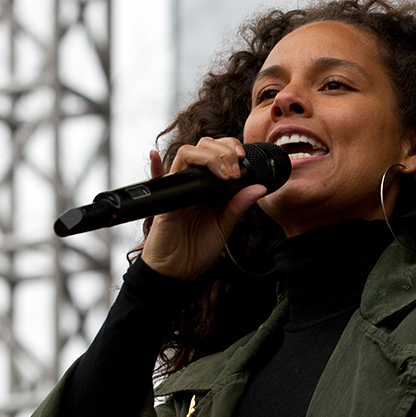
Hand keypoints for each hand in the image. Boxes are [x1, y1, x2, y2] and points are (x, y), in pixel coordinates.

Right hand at [140, 137, 266, 279]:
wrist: (178, 269)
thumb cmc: (198, 248)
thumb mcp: (225, 225)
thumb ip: (239, 205)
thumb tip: (260, 187)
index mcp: (210, 186)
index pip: (219, 153)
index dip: (230, 148)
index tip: (243, 159)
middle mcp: (194, 183)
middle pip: (203, 147)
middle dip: (222, 150)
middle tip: (234, 171)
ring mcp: (179, 189)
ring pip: (186, 155)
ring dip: (206, 156)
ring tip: (222, 174)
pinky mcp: (165, 201)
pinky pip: (156, 179)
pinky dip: (155, 166)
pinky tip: (156, 157)